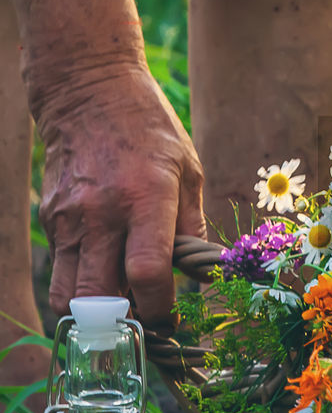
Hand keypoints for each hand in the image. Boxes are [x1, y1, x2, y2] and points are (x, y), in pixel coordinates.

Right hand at [35, 63, 205, 324]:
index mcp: (146, 198)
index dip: (160, 307)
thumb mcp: (188, 169)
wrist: (88, 92)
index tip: (171, 316)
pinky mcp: (49, 220)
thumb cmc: (149, 130)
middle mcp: (102, 213)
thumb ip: (192, 226)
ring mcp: (70, 218)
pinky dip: (81, 282)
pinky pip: (62, 269)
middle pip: (99, 296)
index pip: (147, 273)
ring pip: (68, 294)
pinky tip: (104, 268)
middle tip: (142, 317)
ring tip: (120, 300)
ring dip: (95, 309)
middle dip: (123, 319)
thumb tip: (202, 274)